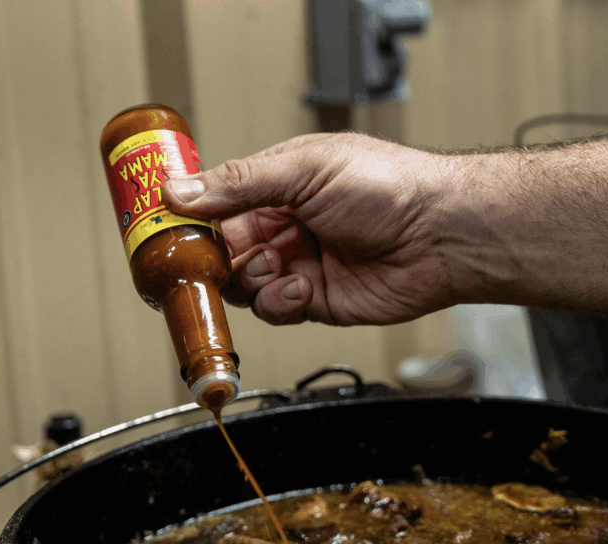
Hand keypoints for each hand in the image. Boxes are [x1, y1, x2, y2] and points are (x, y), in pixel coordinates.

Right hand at [163, 133, 461, 325]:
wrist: (440, 234)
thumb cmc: (389, 186)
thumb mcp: (304, 170)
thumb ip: (239, 183)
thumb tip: (180, 190)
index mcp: (279, 184)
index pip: (217, 203)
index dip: (191, 218)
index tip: (166, 230)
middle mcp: (286, 225)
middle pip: (223, 250)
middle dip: (213, 260)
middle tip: (206, 265)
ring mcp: (300, 264)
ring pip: (244, 284)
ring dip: (251, 280)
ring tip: (277, 267)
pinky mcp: (316, 302)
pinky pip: (275, 310)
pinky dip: (280, 303)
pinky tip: (302, 286)